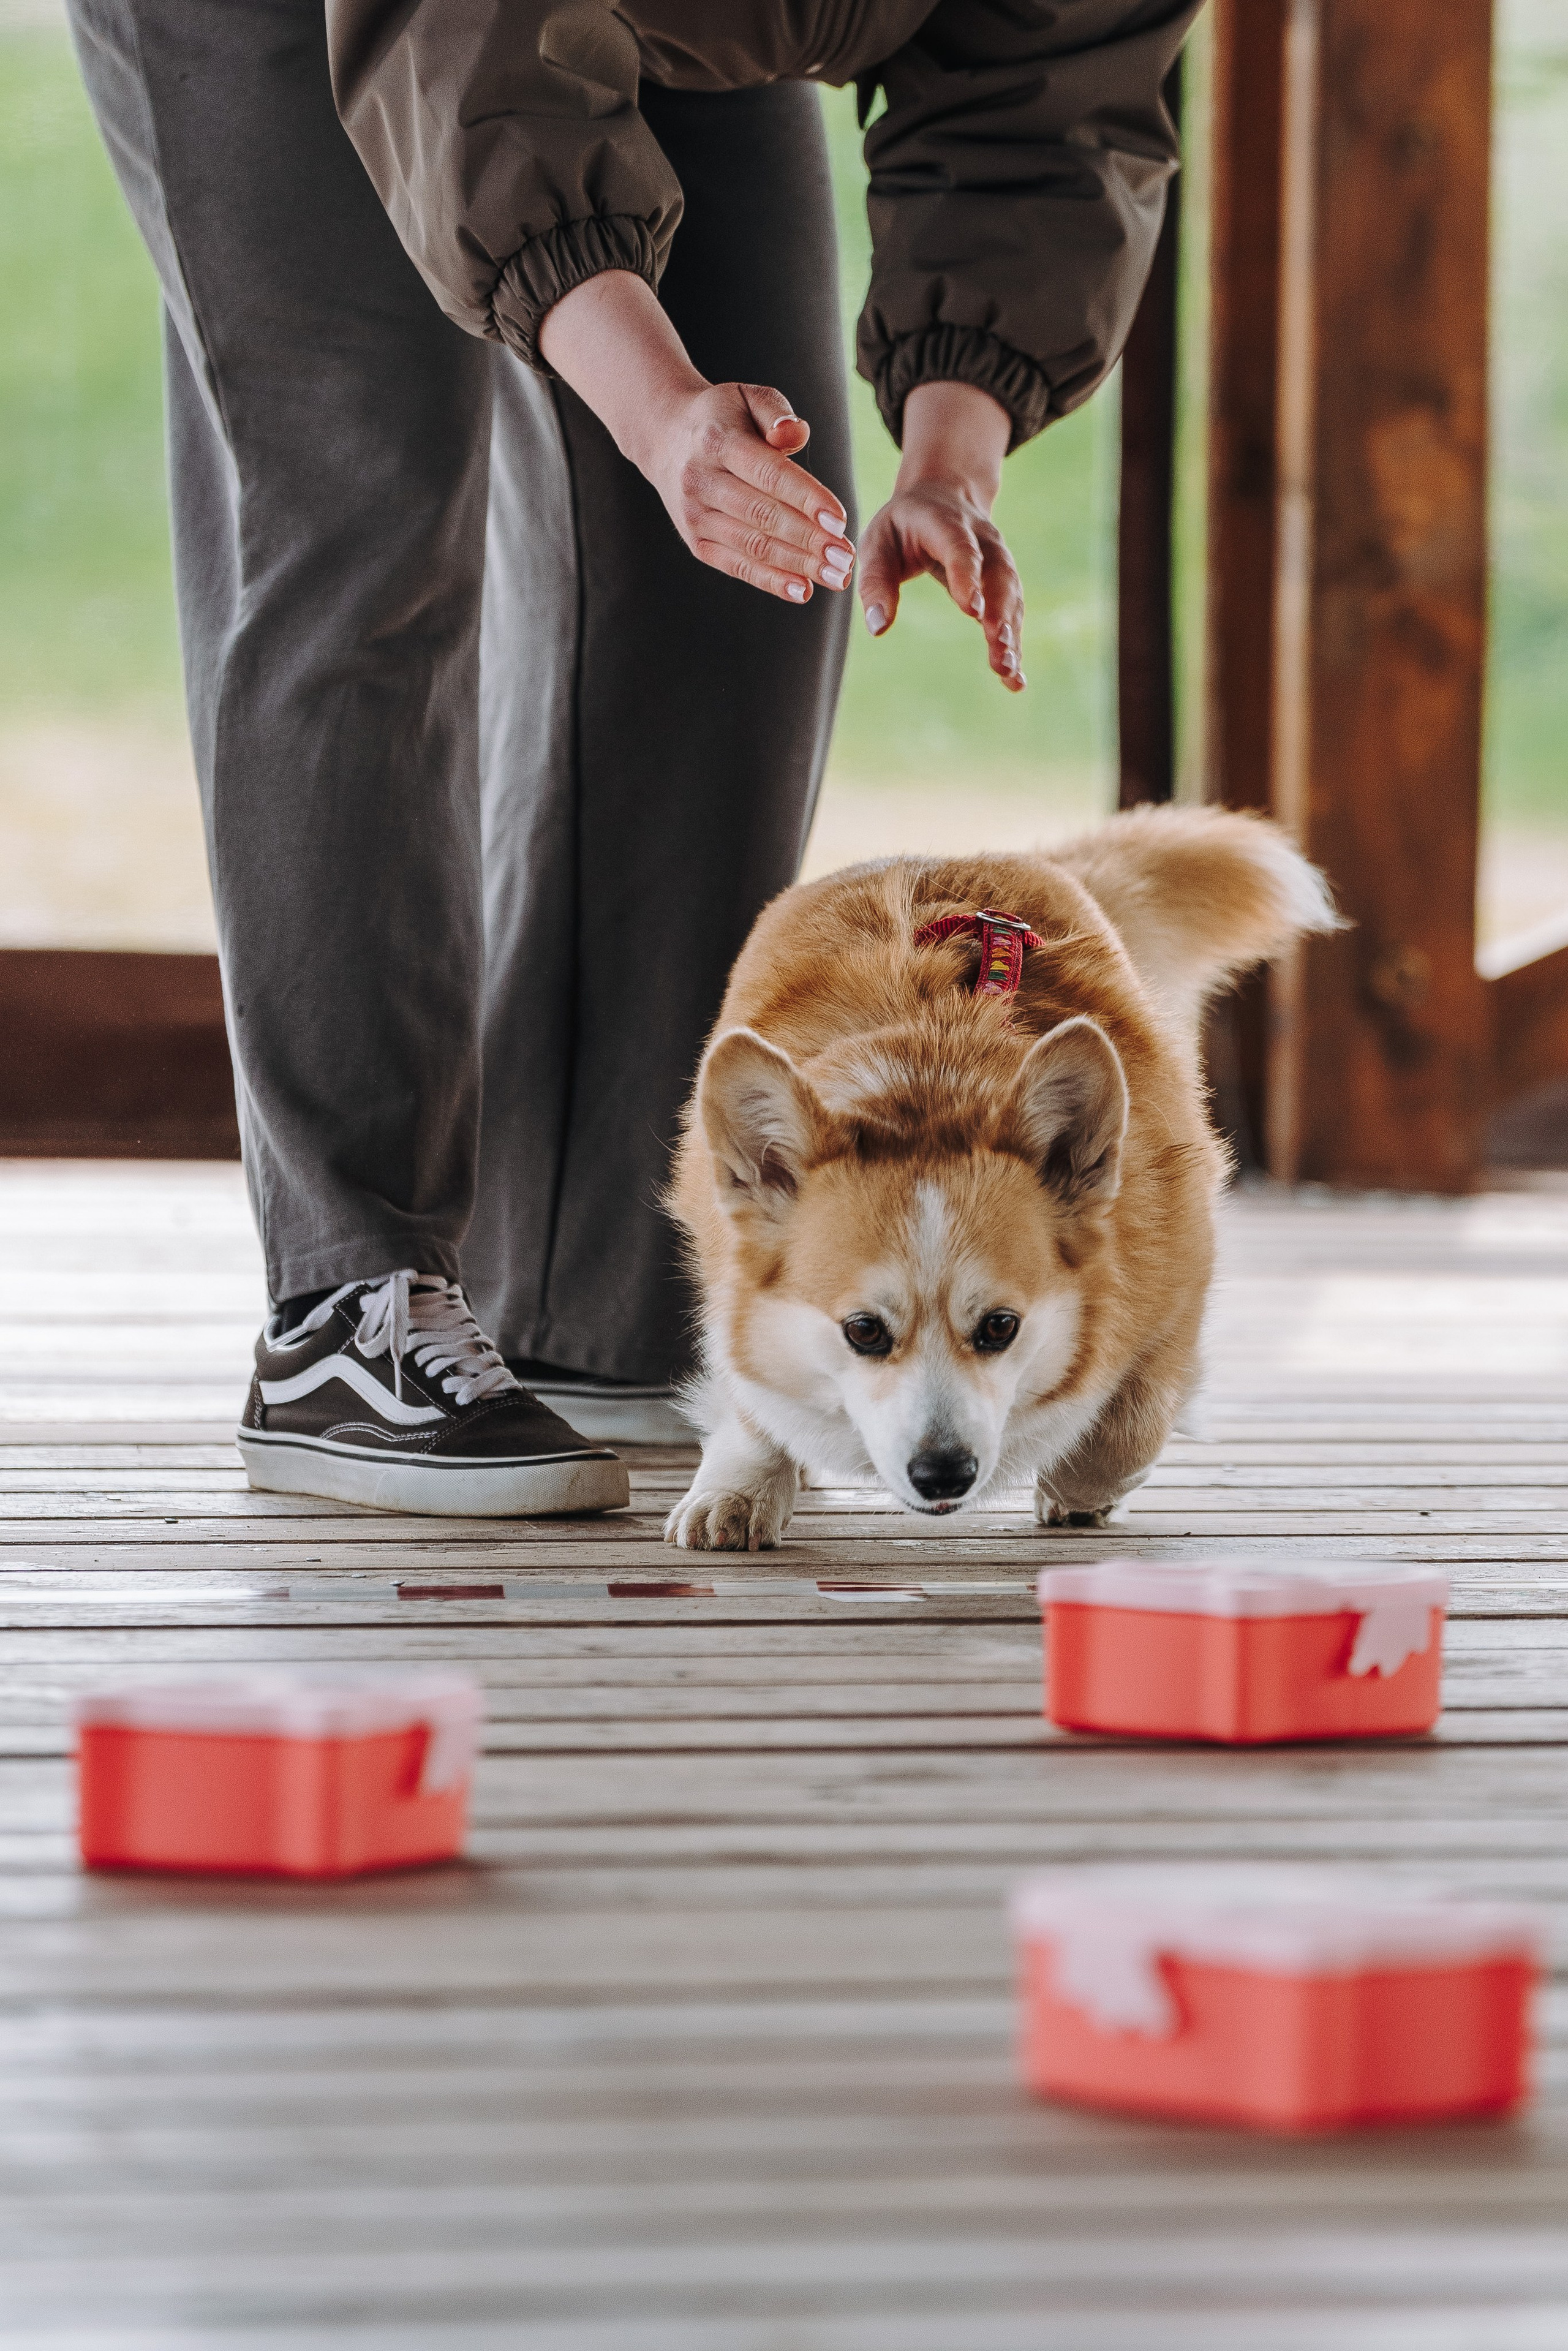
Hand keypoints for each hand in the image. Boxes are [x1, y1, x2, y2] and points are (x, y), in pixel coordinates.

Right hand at [537, 271, 852, 604]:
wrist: (664, 439)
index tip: (839, 519)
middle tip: (846, 557)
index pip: (768, 474)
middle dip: (808, 540)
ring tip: (837, 576)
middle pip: (762, 516)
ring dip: (797, 565)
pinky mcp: (696, 543)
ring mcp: (695, 516)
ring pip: (752, 546)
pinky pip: (737, 566)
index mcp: (717, 441)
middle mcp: (700, 481)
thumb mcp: (748, 397)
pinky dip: (771, 581)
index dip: (805, 497)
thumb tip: (794, 434)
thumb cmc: (723, 417)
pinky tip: (804, 590)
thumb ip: (776, 412)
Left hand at [857, 381, 1023, 689]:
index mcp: (945, 523)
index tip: (973, 610)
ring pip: (1011, 597)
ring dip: (1010, 635)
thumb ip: (876, 582)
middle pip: (997, 575)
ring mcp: (998, 560)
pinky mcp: (1004, 582)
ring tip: (1007, 672)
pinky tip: (1014, 679)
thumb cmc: (902, 526)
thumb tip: (877, 628)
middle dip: (1000, 612)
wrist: (944, 496)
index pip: (960, 548)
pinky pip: (1012, 613)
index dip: (967, 576)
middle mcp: (981, 540)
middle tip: (997, 648)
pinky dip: (1013, 644)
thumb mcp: (877, 543)